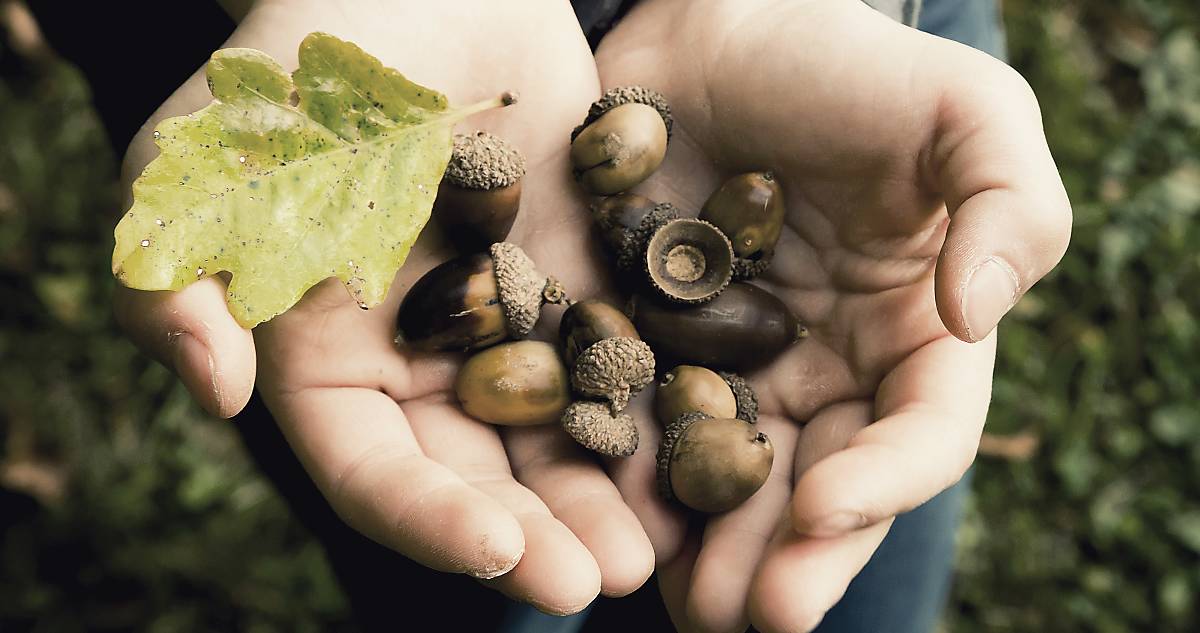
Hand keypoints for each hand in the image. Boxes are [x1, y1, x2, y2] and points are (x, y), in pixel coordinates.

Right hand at [112, 0, 652, 613]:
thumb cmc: (303, 62)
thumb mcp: (206, 156)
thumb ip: (178, 272)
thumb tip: (217, 390)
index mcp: (327, 358)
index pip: (372, 469)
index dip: (428, 520)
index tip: (500, 557)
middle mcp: (421, 362)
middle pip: (477, 476)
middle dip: (536, 537)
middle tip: (603, 585)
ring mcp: (510, 326)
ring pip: (558, 435)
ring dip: (604, 497)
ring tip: (660, 552)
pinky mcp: (582, 281)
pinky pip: (622, 357)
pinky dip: (656, 408)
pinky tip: (703, 448)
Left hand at [595, 1, 1070, 630]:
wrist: (718, 34)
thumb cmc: (848, 68)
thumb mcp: (961, 111)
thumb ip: (1008, 204)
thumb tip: (978, 313)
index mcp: (910, 335)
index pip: (918, 430)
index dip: (885, 479)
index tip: (827, 507)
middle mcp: (824, 369)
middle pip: (819, 482)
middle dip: (789, 554)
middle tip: (750, 615)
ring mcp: (733, 366)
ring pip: (728, 477)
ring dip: (709, 546)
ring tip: (682, 602)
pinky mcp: (648, 344)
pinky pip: (637, 422)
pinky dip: (627, 479)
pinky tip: (606, 524)